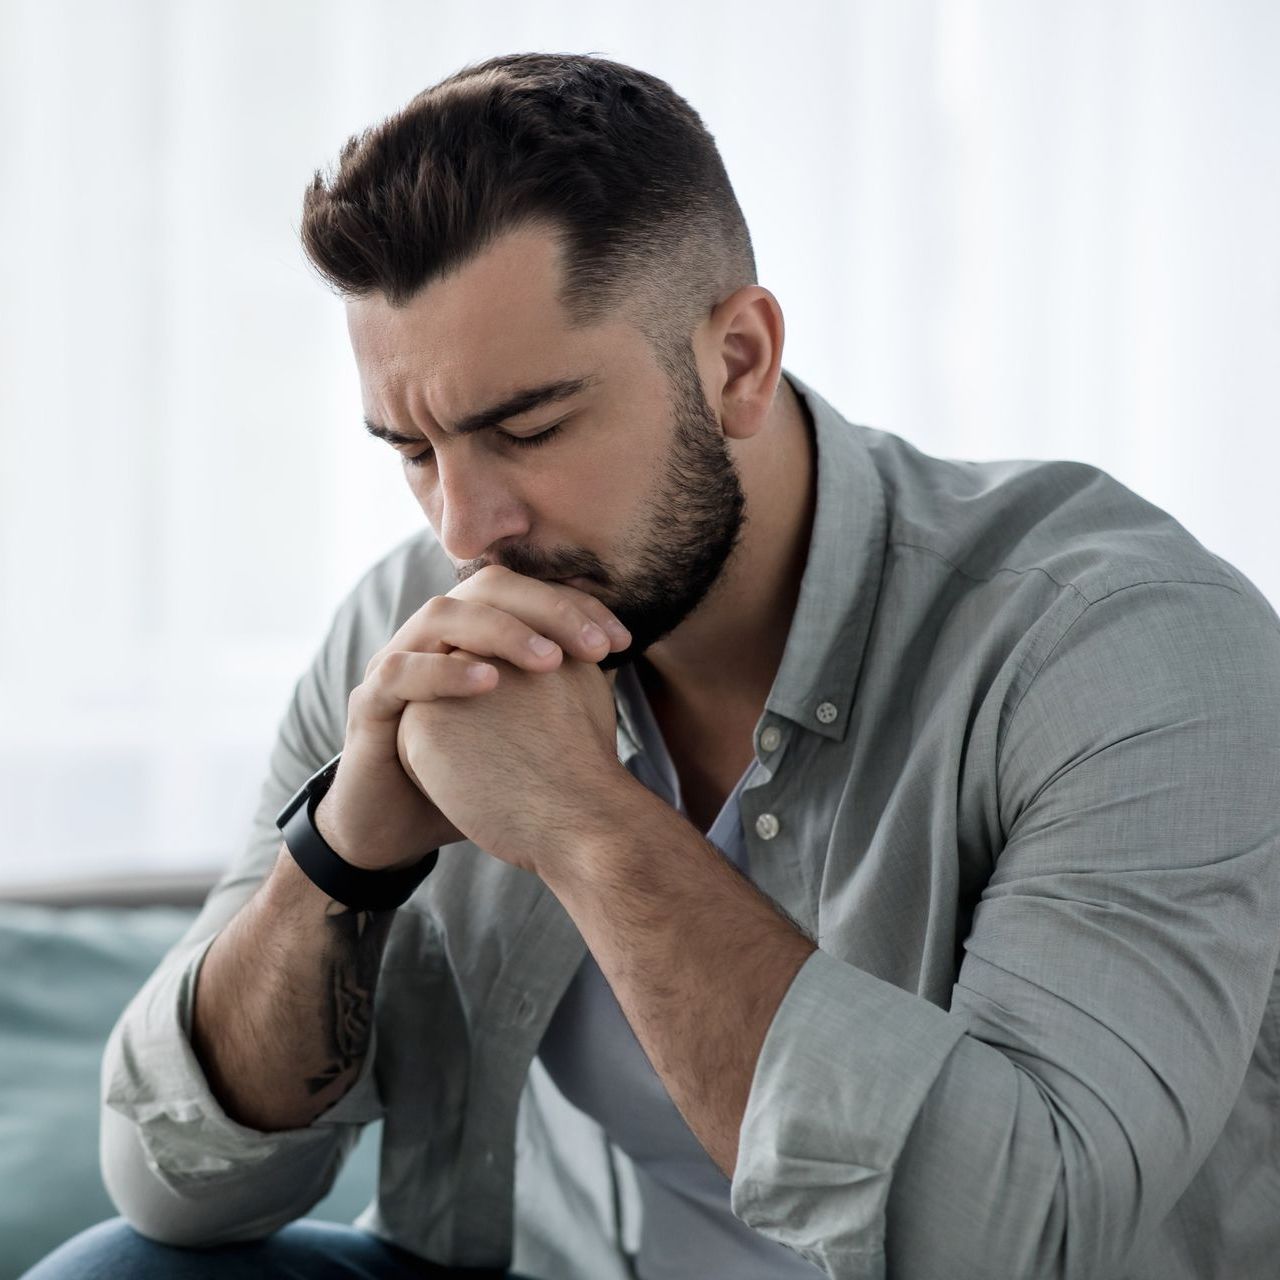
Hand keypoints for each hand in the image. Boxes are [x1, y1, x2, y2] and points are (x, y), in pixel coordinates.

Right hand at [314, 565, 630, 870]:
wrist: (402, 827)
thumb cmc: (470, 774)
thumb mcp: (523, 728)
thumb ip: (560, 687)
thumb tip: (619, 656)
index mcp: (470, 634)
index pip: (525, 593)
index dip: (574, 606)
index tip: (623, 640)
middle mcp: (432, 638)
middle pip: (486, 587)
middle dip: (546, 608)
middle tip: (596, 646)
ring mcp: (395, 664)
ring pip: (442, 615)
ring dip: (501, 631)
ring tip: (550, 661)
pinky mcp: (368, 706)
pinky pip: (401, 672)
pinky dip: (445, 672)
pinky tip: (488, 683)